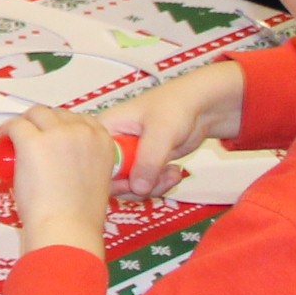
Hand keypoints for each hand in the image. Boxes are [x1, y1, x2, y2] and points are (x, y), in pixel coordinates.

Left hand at [0, 106, 121, 252]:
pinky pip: (16, 125)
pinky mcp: (32, 141)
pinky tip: (5, 138)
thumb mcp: (96, 180)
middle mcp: (83, 132)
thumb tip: (64, 159)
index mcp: (104, 142)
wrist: (66, 228)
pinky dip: (8, 130)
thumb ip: (86, 163)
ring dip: (26, 122)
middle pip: (58, 114)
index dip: (64, 125)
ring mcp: (57, 134)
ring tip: (16, 135)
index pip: (83, 120)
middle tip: (32, 136)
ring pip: (36, 114)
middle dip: (44, 123)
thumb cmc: (80, 215)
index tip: (53, 133)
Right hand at [117, 58, 245, 200]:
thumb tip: (138, 189)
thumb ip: (148, 161)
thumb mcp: (161, 132)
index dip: (112, 179)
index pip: (96, 162)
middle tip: (158, 180)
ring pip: (129, 186)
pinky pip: (144, 185)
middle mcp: (113, 145)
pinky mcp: (143, 165)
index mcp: (105, 129)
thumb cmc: (175, 106)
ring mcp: (128, 157)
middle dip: (137, 186)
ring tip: (171, 173)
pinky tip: (173, 172)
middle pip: (111, 179)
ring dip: (153, 186)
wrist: (199, 107)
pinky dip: (160, 184)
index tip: (134, 184)